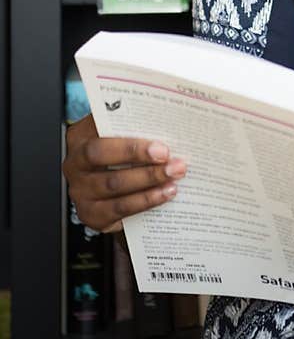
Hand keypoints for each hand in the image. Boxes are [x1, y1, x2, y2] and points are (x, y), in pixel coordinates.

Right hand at [62, 114, 185, 232]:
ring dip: (149, 184)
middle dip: (146, 169)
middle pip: (110, 170)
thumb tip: (168, 124)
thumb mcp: (119, 131)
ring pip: (115, 189)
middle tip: (174, 165)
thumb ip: (135, 125)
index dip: (131, 147)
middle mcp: (75, 166)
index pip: (102, 141)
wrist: (107, 179)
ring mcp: (81, 193)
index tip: (161, 148)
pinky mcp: (91, 214)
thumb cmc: (116, 148)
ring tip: (173, 179)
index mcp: (80, 139)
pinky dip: (144, 202)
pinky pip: (120, 210)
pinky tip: (163, 194)